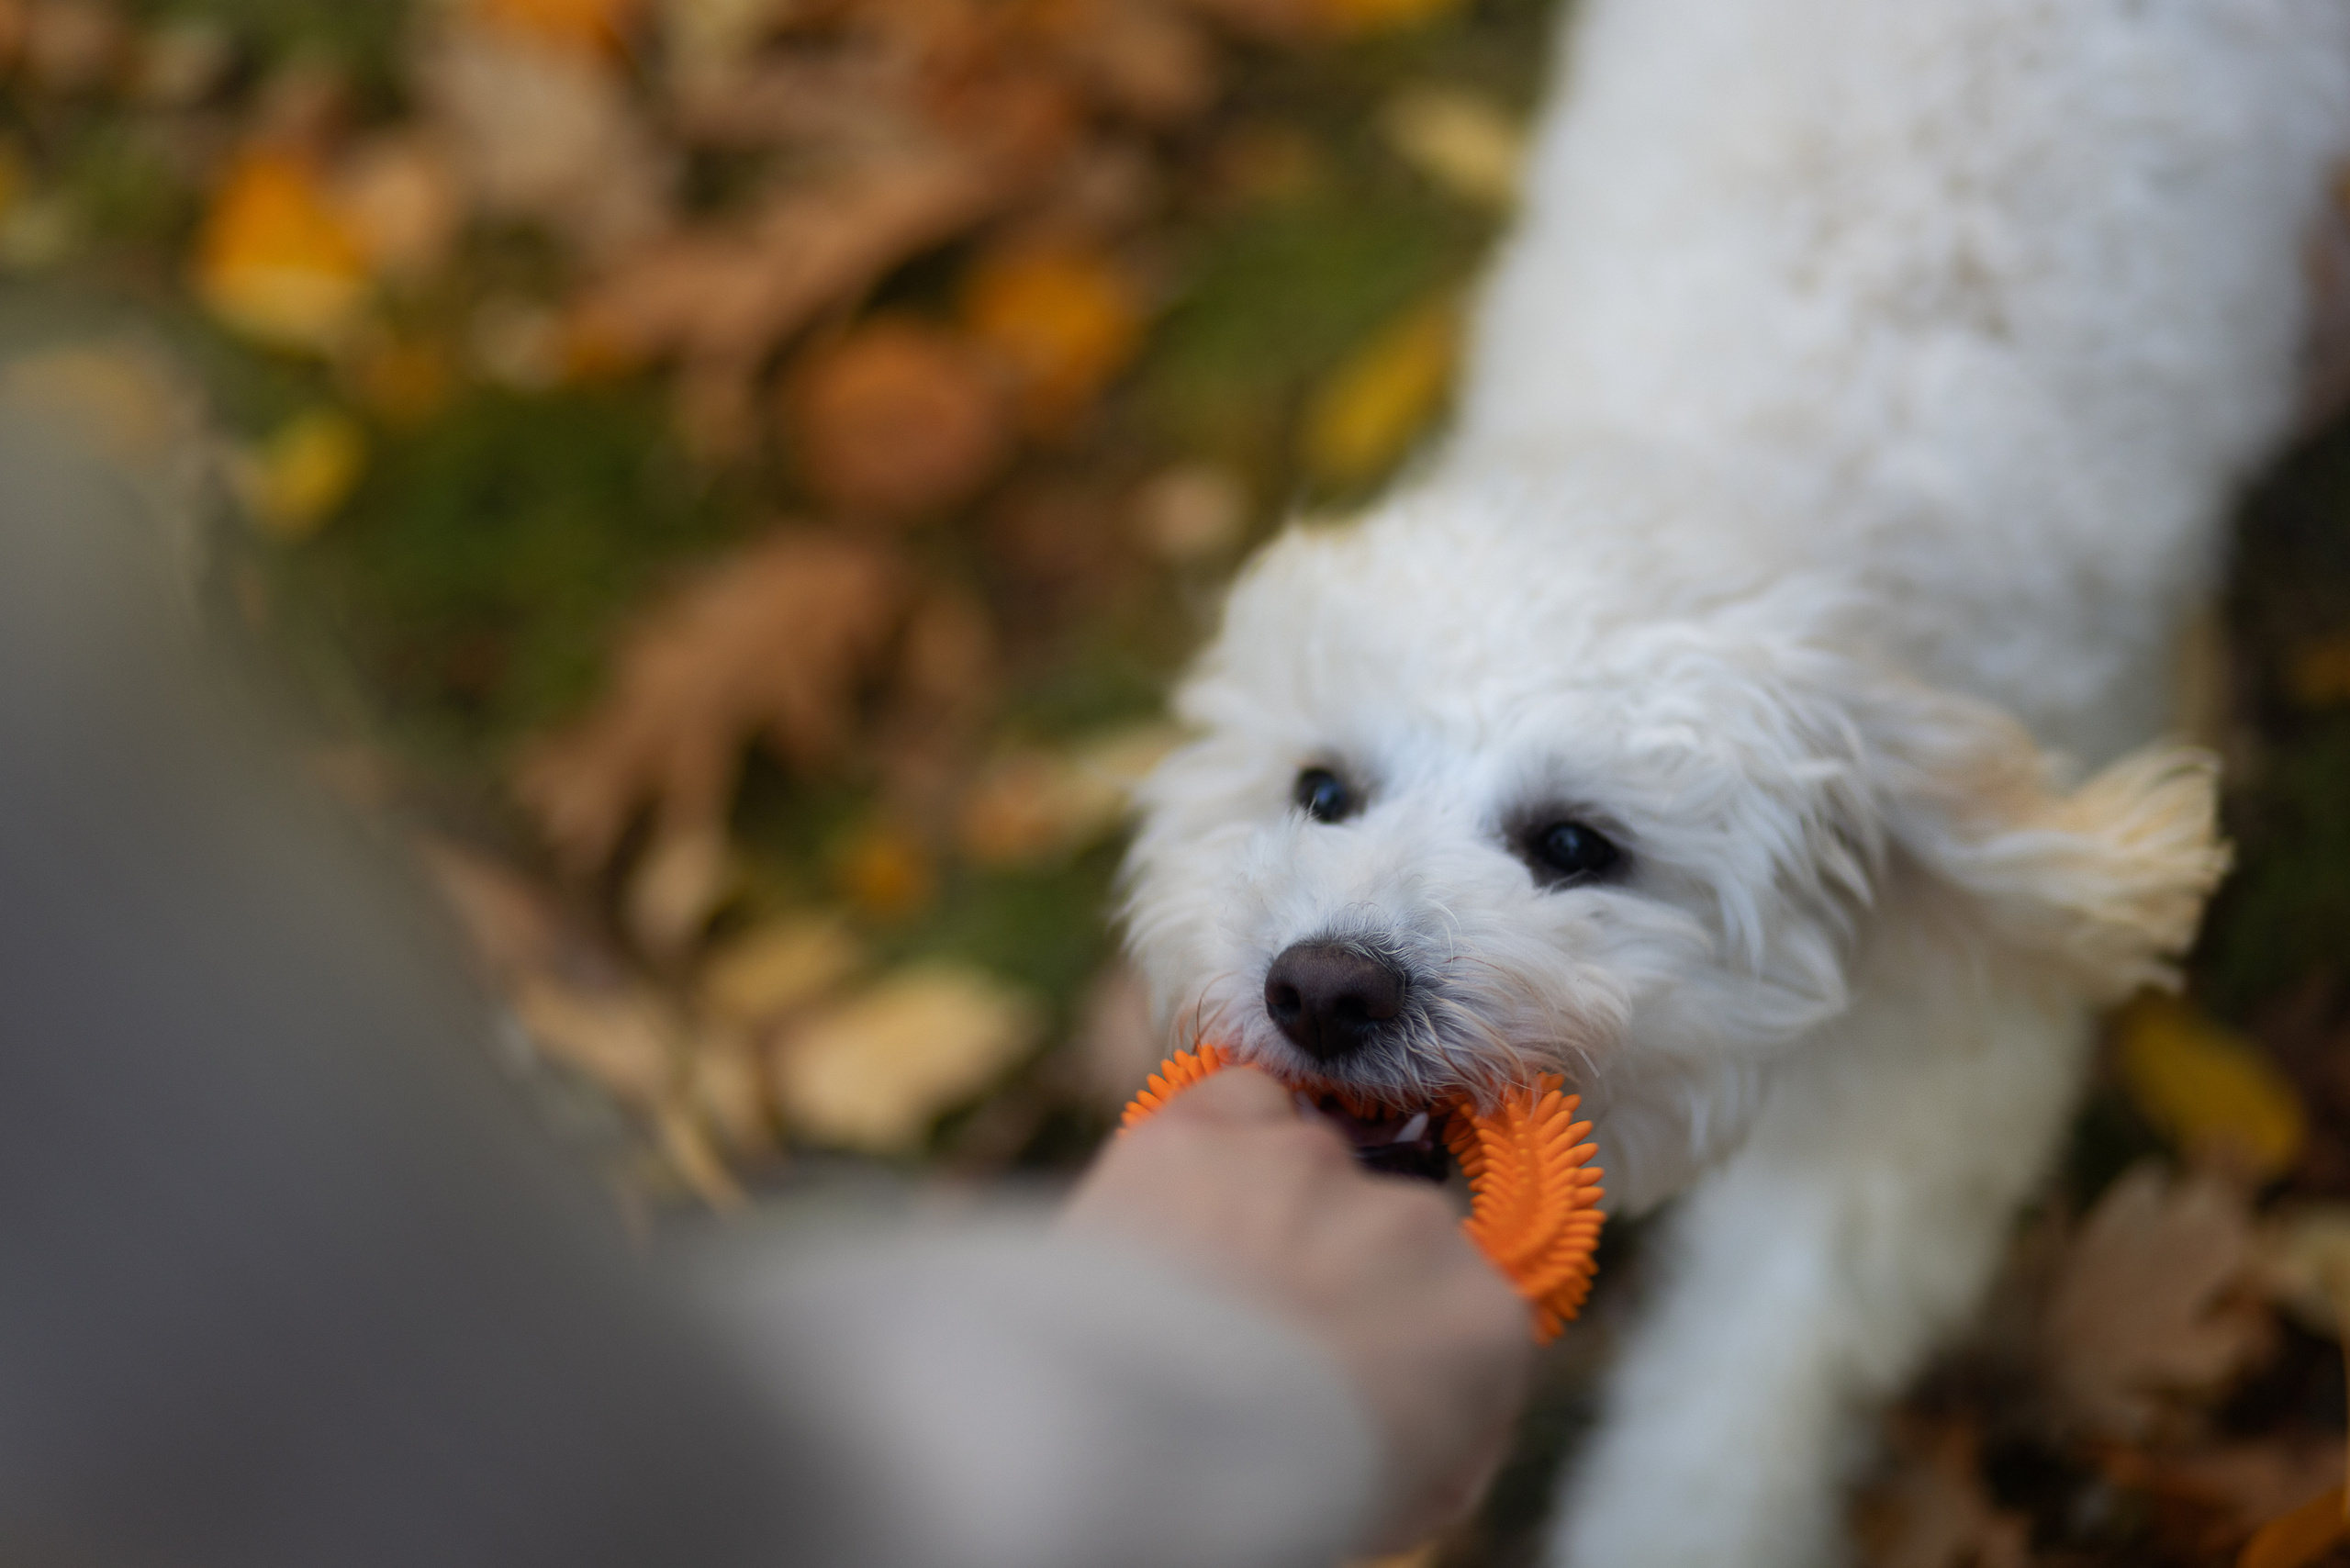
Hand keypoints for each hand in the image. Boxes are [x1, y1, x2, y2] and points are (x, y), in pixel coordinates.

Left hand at [1061, 1068, 1532, 1552]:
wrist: (1138, 1449)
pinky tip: (1180, 1206)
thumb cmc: (1278, 1498)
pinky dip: (1215, 1143)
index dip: (1392, 1353)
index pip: (1454, 1316)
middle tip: (1258, 1353)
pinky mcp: (1203, 1131)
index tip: (1342, 1392)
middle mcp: (1412, 1223)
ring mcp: (1307, 1164)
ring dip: (1263, 1217)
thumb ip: (1441, 1431)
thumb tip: (1427, 1409)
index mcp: (1480, 1323)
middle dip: (1324, 1280)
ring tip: (1198, 1300)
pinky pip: (1236, 1103)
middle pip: (1376, 1235)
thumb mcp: (1405, 1499)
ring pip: (1303, 1165)